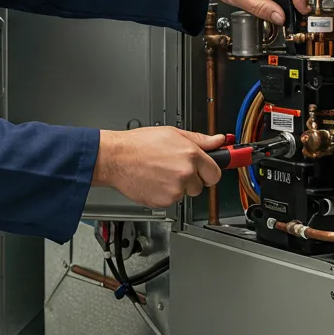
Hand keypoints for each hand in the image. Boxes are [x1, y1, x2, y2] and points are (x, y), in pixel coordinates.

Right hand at [92, 128, 225, 208]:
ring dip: (177, 187)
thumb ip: (199, 139)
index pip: (215, 173)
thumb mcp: (172, 133)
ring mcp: (175, 189)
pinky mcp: (164, 201)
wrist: (115, 158)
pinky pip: (171, 200)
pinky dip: (164, 194)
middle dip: (192, 179)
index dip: (209, 172)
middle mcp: (185, 173)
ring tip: (160, 173)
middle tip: (174, 169)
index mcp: (191, 154)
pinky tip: (154, 181)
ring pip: (185, 193)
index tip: (207, 172)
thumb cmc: (138, 144)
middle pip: (201, 186)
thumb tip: (218, 140)